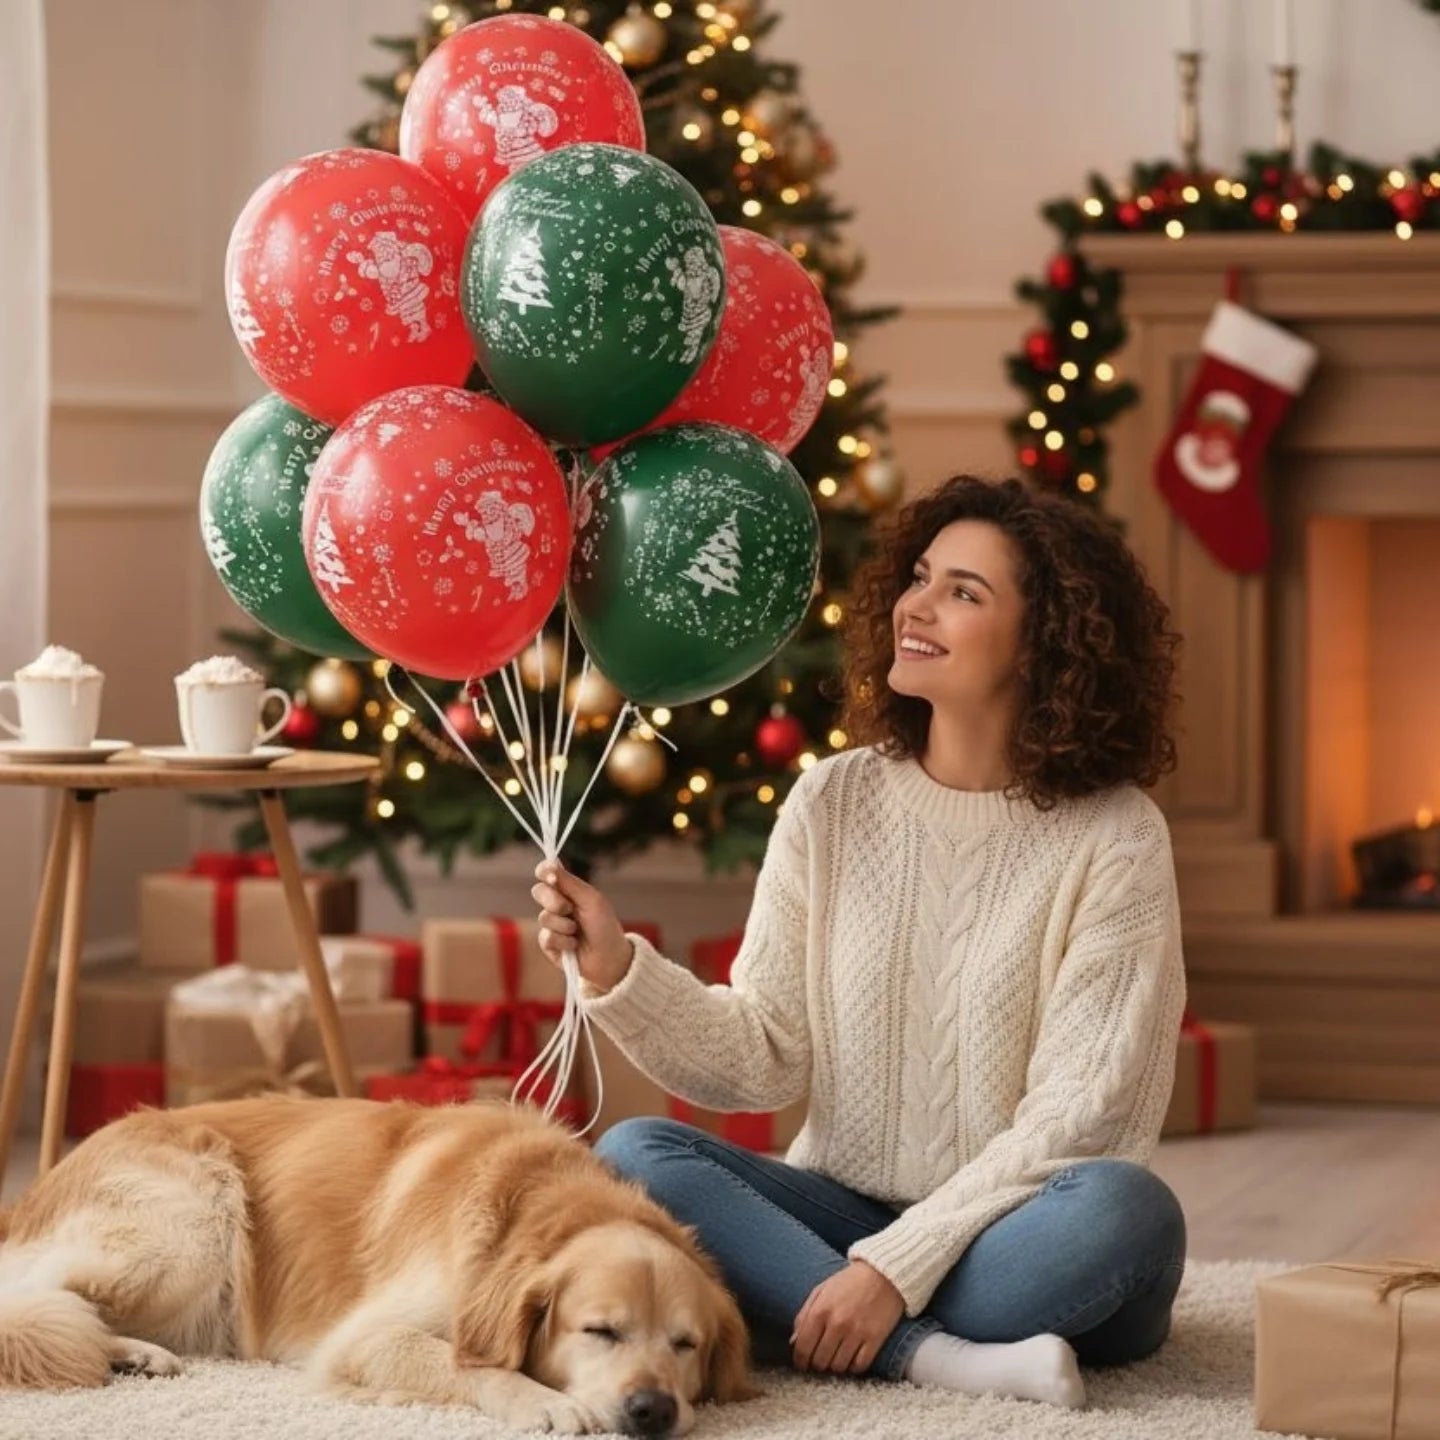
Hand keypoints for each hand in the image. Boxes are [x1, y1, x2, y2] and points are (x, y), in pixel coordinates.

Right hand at [531, 861, 632, 993]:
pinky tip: (574, 946)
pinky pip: (546, 937)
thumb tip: (551, 864)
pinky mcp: (548, 944)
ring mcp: (552, 924)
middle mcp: (557, 904)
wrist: (609, 958)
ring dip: (564, 925)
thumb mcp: (591, 900)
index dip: (544, 870)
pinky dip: (563, 941)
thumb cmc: (604, 926)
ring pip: (544, 917)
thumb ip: (569, 883)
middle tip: (569, 908)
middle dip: (553, 900)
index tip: (549, 874)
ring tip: (578, 932)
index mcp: (568, 890)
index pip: (548, 873)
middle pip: (538, 891)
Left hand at [791, 1261, 904, 1375]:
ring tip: (836, 1356)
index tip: (803, 1364)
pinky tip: (852, 1357)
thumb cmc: (849, 1282)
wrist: (883, 1274)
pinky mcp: (875, 1339)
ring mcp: (857, 1332)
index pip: (803, 1348)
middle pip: (820, 1361)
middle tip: (820, 1359)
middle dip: (817, 1363)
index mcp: (820, 1310)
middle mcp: (837, 1323)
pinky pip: (859, 1366)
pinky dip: (854, 1366)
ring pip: (839, 1367)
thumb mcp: (821, 1290)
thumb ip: (804, 1315)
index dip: (800, 1361)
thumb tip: (793, 1342)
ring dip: (835, 1366)